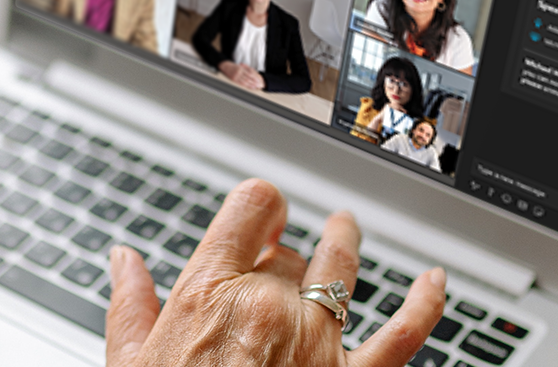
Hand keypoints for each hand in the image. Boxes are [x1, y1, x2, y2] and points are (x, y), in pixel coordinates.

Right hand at [106, 179, 445, 366]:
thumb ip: (130, 306)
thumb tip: (123, 260)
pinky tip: (434, 282)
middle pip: (287, 252)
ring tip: (345, 230)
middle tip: (270, 270)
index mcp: (210, 293)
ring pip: (341, 267)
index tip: (259, 216)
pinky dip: (425, 304)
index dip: (259, 206)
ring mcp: (317, 342)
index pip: (252, 206)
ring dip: (344, 243)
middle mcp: (269, 307)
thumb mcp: (131, 364)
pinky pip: (402, 335)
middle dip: (279, 258)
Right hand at [219, 61, 264, 90]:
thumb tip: (254, 73)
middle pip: (248, 78)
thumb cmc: (233, 66)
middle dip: (255, 82)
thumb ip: (247, 69)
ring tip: (256, 87)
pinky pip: (241, 84)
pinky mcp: (233, 80)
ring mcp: (235, 77)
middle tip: (260, 85)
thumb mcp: (241, 66)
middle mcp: (238, 73)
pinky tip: (250, 87)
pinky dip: (246, 86)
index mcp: (241, 68)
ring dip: (251, 85)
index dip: (255, 78)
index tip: (260, 80)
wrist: (225, 66)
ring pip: (245, 82)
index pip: (250, 74)